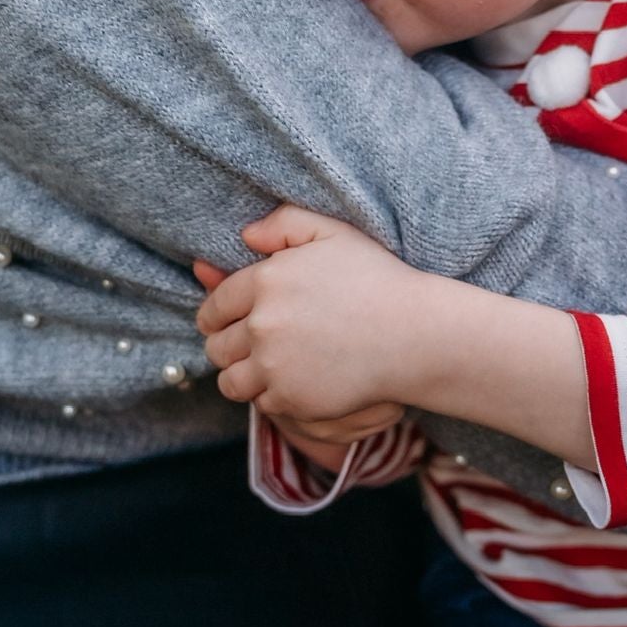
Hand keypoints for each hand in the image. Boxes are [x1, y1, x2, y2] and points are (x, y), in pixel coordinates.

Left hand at [194, 253, 405, 444]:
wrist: (413, 333)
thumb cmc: (377, 278)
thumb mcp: (333, 232)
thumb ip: (284, 223)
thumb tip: (246, 237)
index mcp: (265, 281)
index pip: (214, 305)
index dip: (213, 315)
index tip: (219, 321)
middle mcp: (261, 324)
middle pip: (217, 346)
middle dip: (226, 345)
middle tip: (242, 346)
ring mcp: (274, 365)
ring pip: (231, 380)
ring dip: (241, 375)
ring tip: (259, 369)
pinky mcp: (291, 399)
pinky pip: (261, 403)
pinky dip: (270, 396)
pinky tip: (289, 383)